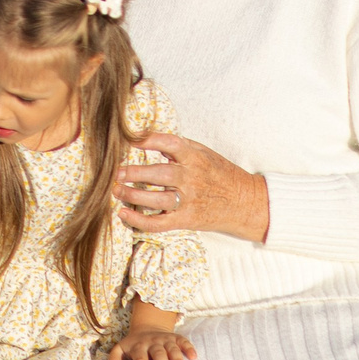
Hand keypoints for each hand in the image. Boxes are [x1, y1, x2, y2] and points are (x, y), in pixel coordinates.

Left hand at [107, 327, 197, 359]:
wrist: (146, 328)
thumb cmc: (132, 347)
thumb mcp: (119, 351)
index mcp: (137, 346)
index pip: (139, 359)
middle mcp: (152, 342)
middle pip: (157, 353)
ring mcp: (165, 339)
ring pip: (171, 348)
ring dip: (177, 358)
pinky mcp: (176, 338)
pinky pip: (184, 341)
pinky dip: (189, 348)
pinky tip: (194, 357)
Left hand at [118, 132, 270, 242]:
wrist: (245, 202)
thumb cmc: (220, 174)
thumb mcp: (203, 152)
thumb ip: (178, 146)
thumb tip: (146, 136)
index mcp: (195, 157)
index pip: (169, 143)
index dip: (147, 140)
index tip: (127, 138)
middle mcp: (192, 178)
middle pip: (158, 174)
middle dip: (133, 173)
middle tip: (114, 172)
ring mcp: (189, 200)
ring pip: (155, 199)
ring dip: (132, 195)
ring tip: (114, 190)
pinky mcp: (186, 219)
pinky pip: (159, 223)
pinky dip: (139, 221)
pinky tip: (123, 214)